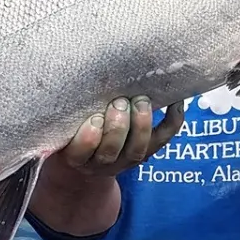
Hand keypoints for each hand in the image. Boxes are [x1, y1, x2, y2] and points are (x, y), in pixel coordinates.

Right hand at [49, 95, 185, 179]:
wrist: (89, 163)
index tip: (93, 118)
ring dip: (141, 124)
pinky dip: (171, 120)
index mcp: (76, 156)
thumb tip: (74, 76)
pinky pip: (162, 139)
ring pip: (137, 149)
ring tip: (141, 101)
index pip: (79, 152)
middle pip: (110, 151)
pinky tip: (174, 101)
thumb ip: (69, 111)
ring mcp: (126, 159)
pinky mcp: (147, 152)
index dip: (88, 138)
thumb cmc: (73, 132)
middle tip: (119, 102)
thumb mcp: (65, 125)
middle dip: (117, 126)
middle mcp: (101, 162)